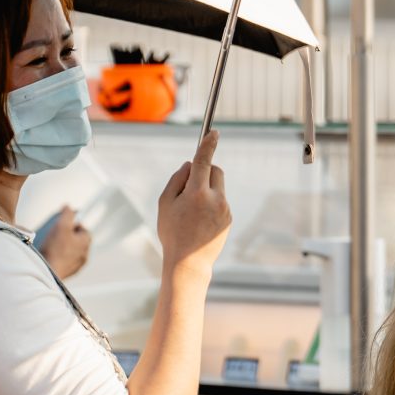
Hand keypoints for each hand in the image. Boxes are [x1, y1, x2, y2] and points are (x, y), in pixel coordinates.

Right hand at [38, 205, 92, 278]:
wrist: (49, 271)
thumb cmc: (56, 249)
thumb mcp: (61, 226)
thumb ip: (67, 215)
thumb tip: (69, 207)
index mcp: (86, 242)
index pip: (83, 229)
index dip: (73, 225)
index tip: (63, 224)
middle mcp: (85, 254)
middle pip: (77, 241)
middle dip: (67, 236)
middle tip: (55, 234)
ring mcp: (77, 265)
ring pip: (71, 252)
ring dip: (62, 247)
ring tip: (51, 245)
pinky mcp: (68, 272)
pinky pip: (65, 261)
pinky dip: (59, 258)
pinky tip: (50, 256)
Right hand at [156, 130, 229, 269]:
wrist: (189, 262)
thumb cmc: (172, 232)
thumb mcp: (165, 204)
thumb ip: (177, 181)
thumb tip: (190, 166)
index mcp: (197, 193)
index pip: (204, 161)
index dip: (208, 145)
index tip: (213, 132)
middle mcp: (216, 199)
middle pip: (215, 171)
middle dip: (205, 171)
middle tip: (189, 185)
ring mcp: (225, 209)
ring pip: (218, 187)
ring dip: (206, 190)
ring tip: (191, 212)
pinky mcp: (229, 218)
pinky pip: (220, 202)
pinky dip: (210, 204)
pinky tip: (199, 222)